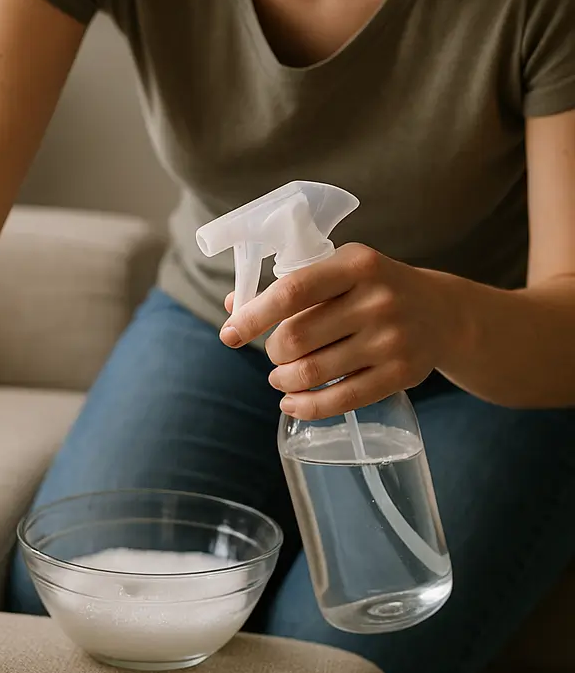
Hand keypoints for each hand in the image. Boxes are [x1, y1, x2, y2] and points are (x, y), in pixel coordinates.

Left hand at [220, 244, 455, 418]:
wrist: (443, 312)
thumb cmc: (372, 288)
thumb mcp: (338, 271)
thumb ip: (288, 286)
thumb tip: (233, 306)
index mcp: (356, 265)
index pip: (292, 291)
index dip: (253, 316)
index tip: (229, 334)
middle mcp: (377, 300)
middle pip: (296, 338)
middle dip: (273, 352)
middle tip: (275, 354)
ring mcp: (392, 339)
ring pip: (312, 372)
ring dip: (283, 380)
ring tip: (281, 378)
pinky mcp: (401, 374)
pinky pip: (340, 400)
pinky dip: (306, 407)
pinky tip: (292, 404)